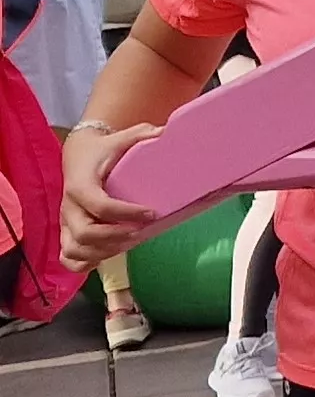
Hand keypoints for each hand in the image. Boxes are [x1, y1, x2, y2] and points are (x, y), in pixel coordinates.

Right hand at [60, 123, 160, 270]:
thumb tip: (166, 132)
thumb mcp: (120, 138)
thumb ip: (141, 134)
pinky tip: (106, 256)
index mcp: (80, 184)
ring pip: (74, 250)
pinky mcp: (66, 232)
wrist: (78, 155)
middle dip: (115, 237)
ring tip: (130, 242)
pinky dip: (84, 264)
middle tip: (141, 232)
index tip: (152, 213)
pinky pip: (67, 257)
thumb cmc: (102, 149)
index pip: (98, 205)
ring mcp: (65, 222)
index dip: (126, 213)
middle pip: (84, 233)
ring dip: (103, 252)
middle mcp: (68, 207)